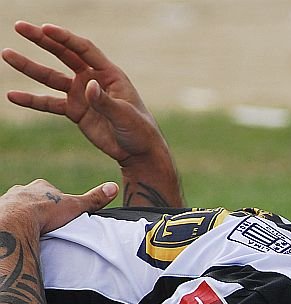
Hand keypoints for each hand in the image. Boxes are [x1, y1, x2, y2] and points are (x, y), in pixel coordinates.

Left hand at [0, 179, 118, 234]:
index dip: (59, 205)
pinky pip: (9, 220)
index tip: (62, 217)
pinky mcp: (0, 215)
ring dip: (26, 219)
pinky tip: (21, 235)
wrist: (15, 223)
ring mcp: (8, 202)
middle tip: (49, 226)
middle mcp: (21, 191)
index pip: (52, 194)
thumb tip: (114, 186)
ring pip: (19, 210)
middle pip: (34, 201)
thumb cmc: (44, 213)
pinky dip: (15, 226)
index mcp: (41, 187)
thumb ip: (94, 199)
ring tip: (35, 233)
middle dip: (40, 211)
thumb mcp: (76, 206)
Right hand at [2, 21, 166, 166]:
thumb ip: (106, 102)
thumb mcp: (125, 116)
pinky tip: (12, 96)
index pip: (84, 50)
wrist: (138, 151)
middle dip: (42, 41)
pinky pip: (49, 103)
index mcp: (109, 74)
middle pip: (64, 55)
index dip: (65, 38)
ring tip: (7, 54)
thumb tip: (89, 86)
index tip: (45, 28)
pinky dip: (32, 100)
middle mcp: (93, 79)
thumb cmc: (139, 130)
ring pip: (51, 77)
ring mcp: (82, 94)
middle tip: (20, 27)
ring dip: (30, 67)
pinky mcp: (75, 111)